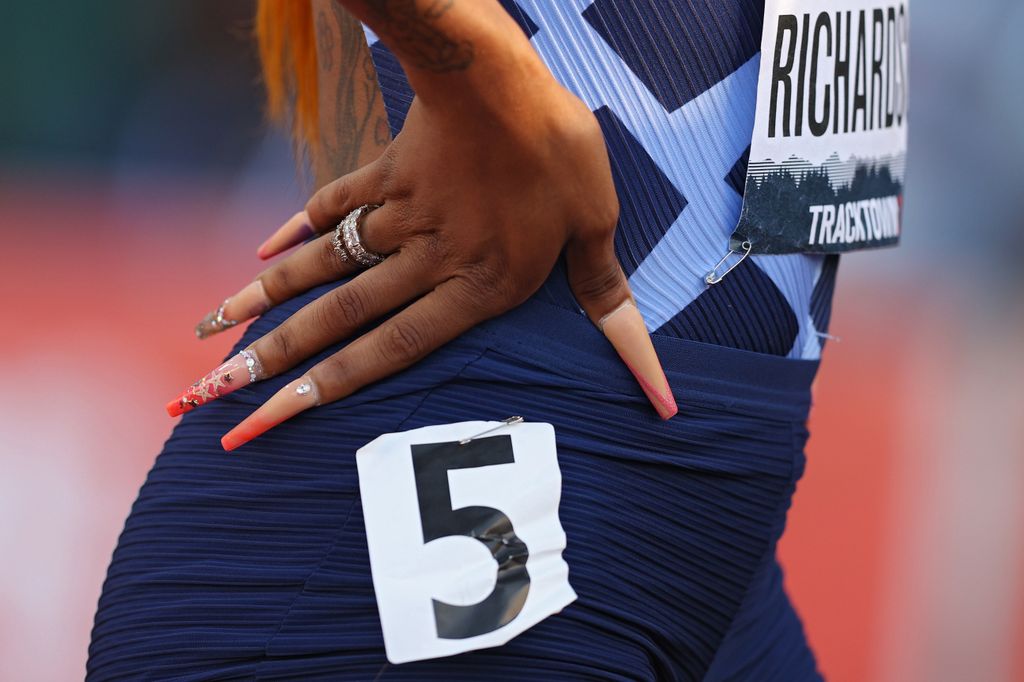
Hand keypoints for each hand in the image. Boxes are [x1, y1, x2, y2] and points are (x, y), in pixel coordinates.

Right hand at [168, 82, 675, 450]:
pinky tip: (257, 255)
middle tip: (210, 399)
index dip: (330, 392)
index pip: (392, 354)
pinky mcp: (383, 177)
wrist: (502, 73)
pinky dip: (296, 231)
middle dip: (274, 366)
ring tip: (209, 338)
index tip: (273, 422)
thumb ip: (608, 304)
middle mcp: (426, 263)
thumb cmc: (558, 151)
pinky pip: (332, 208)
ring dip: (265, 305)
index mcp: (477, 286)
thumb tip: (659, 386)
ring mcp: (397, 219)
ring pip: (322, 272)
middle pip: (337, 323)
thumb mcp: (597, 229)